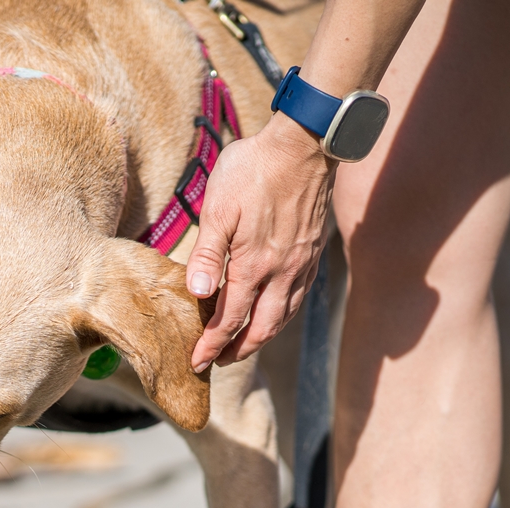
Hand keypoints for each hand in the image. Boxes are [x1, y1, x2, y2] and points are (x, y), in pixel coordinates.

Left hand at [186, 114, 335, 370]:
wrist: (304, 144)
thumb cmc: (254, 170)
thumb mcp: (219, 207)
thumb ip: (207, 254)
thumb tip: (198, 294)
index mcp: (254, 265)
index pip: (230, 319)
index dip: (212, 344)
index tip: (197, 362)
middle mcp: (282, 273)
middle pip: (261, 329)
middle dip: (238, 351)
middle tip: (217, 362)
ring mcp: (301, 264)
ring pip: (283, 317)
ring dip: (262, 338)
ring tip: (243, 345)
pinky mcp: (312, 253)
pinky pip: (297, 298)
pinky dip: (282, 316)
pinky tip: (273, 313)